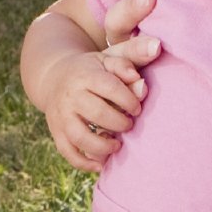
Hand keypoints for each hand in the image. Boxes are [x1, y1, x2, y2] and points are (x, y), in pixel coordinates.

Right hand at [39, 0, 162, 172]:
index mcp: (85, 74)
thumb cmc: (93, 69)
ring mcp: (60, 116)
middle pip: (98, 114)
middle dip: (120, 122)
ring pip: (81, 137)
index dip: (129, 100)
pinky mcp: (56, 132)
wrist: (54, 77)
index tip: (137, 107)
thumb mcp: (110, 56)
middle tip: (129, 124)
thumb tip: (157, 48)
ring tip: (117, 144)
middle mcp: (70, 95)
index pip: (110, 88)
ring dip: (103, 146)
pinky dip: (86, 162)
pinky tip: (102, 163)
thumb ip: (134, 54)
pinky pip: (68, 153)